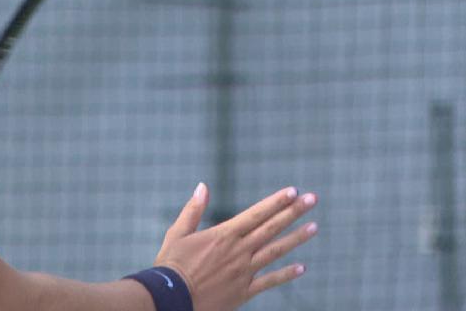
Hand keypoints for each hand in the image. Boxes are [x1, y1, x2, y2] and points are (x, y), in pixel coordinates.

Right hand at [153, 183, 317, 310]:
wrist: (172, 299)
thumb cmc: (171, 265)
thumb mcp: (177, 233)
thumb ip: (193, 210)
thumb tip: (202, 186)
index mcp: (223, 235)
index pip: (256, 214)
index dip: (276, 202)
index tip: (293, 191)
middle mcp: (238, 251)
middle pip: (271, 228)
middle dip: (293, 212)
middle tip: (312, 199)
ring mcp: (244, 271)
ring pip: (276, 251)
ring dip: (296, 238)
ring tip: (314, 227)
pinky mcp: (244, 291)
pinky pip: (270, 281)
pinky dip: (286, 274)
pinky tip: (302, 268)